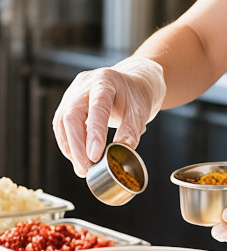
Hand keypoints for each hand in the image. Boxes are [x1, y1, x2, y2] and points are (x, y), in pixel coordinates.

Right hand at [52, 56, 165, 176]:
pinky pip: (61, 126)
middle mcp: (85, 84)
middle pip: (72, 115)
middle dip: (77, 146)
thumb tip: (120, 155)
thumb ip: (130, 132)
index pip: (97, 106)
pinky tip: (78, 158)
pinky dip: (69, 144)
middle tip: (87, 169)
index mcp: (106, 81)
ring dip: (70, 148)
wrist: (131, 84)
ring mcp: (73, 93)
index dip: (94, 132)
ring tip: (83, 168)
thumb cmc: (136, 97)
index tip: (95, 156)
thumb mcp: (140, 113)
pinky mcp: (67, 104)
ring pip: (62, 122)